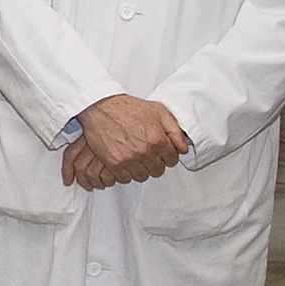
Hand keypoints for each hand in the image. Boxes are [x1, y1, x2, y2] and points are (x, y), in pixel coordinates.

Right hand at [71, 94, 189, 188]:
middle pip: (157, 170)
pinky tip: (124, 162)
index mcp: (158, 140)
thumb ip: (175, 130)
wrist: (101, 107)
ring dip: (140, 169)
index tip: (161, 153)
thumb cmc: (129, 108)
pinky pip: (125, 178)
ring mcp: (129, 159)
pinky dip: (125, 173)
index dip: (167, 156)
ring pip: (142, 176)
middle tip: (148, 155)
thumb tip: (183, 148)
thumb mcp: (159, 112)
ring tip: (135, 159)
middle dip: (155, 163)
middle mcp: (145, 152)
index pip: (172, 160)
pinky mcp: (114, 163)